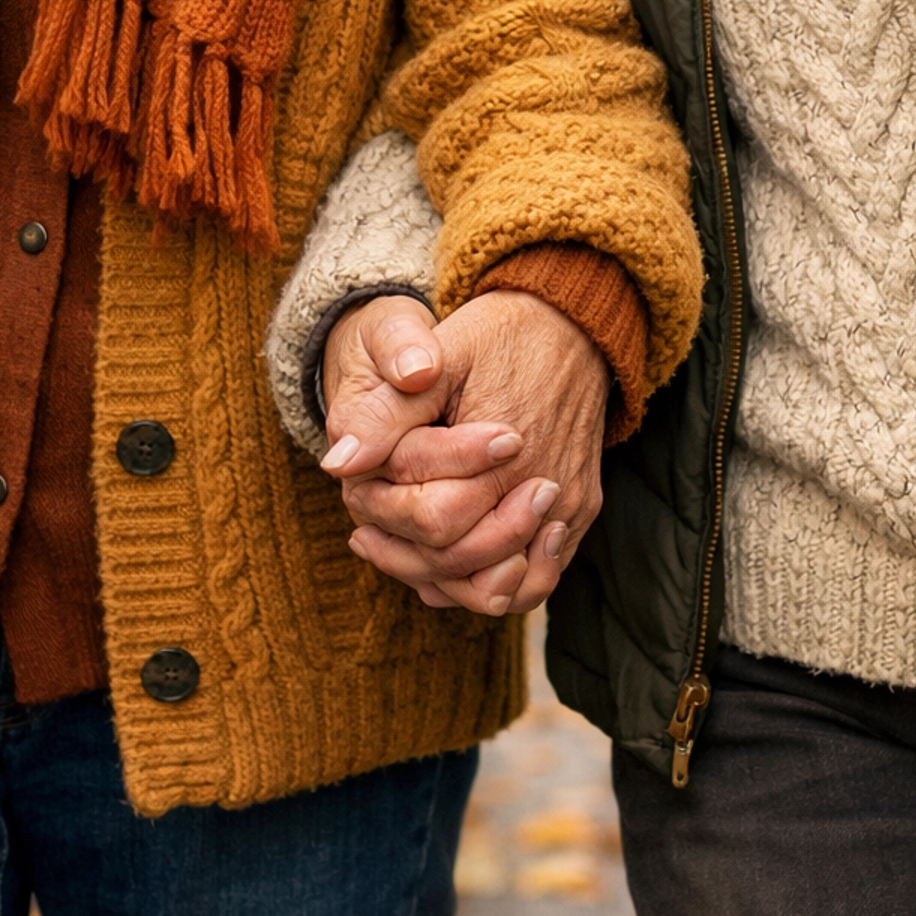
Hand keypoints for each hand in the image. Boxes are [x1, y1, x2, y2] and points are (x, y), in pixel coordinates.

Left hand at [322, 289, 608, 616]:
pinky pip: (534, 583)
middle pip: (463, 560)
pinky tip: (450, 562)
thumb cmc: (500, 337)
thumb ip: (390, 413)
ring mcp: (566, 509)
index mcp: (505, 449)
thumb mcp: (439, 357)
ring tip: (400, 550)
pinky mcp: (577, 516)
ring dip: (443, 580)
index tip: (355, 493)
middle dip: (404, 552)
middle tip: (364, 532)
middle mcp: (542, 488)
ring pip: (501, 589)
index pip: (434, 519)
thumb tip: (338, 464)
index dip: (383, 513)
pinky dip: (487, 583)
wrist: (574, 326)